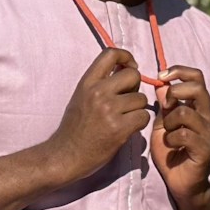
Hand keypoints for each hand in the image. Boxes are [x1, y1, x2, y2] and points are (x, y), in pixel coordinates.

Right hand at [37, 48, 149, 185]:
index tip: (130, 66)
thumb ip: (100, 83)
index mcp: (87, 82)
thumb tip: (126, 70)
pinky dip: (139, 123)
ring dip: (137, 109)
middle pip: (133, 75)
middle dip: (135, 87)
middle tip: (126, 100)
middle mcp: (98, 92)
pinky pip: (144, 116)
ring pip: (141, 99)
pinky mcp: (119, 127)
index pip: (110, 53)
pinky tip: (127, 129)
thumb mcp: (81, 97)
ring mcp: (109, 109)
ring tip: (123, 119)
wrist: (65, 156)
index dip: (126, 56)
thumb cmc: (74, 128)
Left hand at [148, 65, 209, 202]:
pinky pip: (184, 135)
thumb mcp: (163, 124)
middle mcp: (207, 116)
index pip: (197, 78)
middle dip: (175, 91)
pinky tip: (170, 146)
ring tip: (167, 133)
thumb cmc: (171, 151)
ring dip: (168, 121)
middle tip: (164, 104)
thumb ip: (164, 106)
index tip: (161, 76)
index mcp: (198, 107)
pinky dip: (171, 139)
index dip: (179, 71)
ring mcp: (208, 133)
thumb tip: (160, 84)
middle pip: (197, 88)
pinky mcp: (204, 149)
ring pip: (185, 112)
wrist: (181, 181)